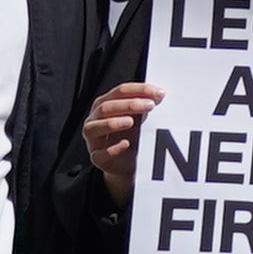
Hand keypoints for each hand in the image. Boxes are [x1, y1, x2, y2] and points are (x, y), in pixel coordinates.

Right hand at [84, 79, 159, 196]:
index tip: (157, 92)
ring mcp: (93, 139)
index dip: (138, 90)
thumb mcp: (137, 118)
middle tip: (150, 105)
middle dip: (129, 104)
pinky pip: (100, 154)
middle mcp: (95, 119)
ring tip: (130, 122)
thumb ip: (143, 106)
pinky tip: (125, 144)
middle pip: (106, 107)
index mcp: (105, 104)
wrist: (126, 163)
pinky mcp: (96, 158)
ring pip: (94, 128)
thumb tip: (158, 95)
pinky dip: (113, 149)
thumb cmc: (130, 136)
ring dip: (112, 123)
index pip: (119, 92)